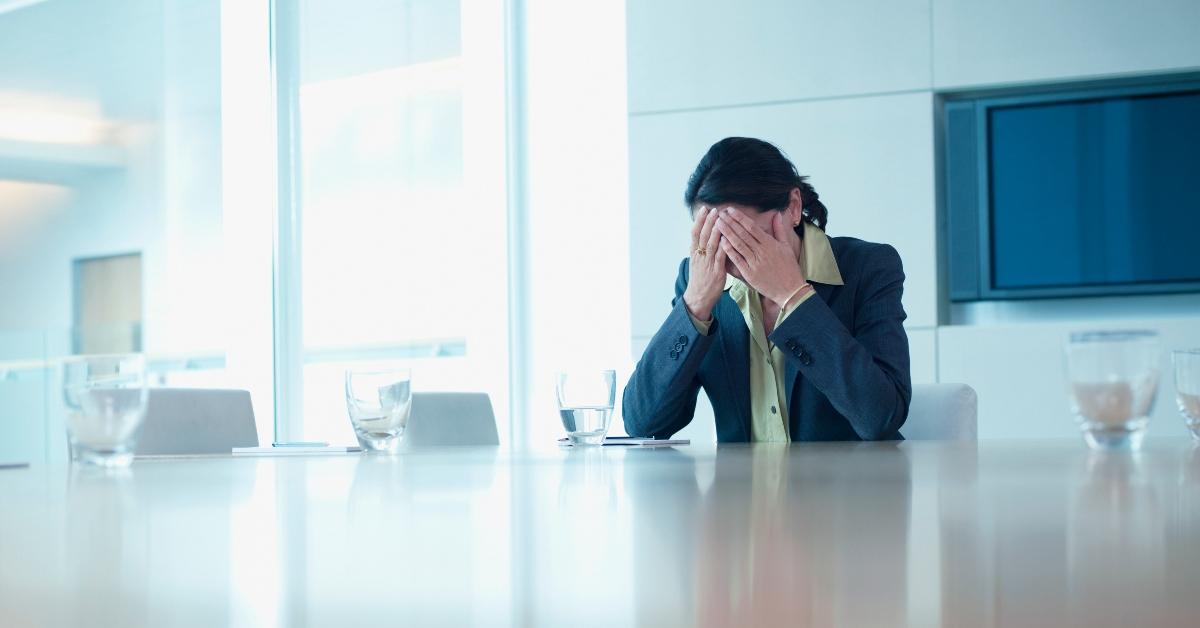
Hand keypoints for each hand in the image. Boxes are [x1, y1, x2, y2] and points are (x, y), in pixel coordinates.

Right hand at [682, 206, 726, 320]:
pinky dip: (723, 247)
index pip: (695, 233)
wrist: (698, 298)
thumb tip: (706, 236)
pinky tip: (728, 238)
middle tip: (714, 209)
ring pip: (711, 244)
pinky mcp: (716, 272)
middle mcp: (700, 256)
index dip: (700, 220)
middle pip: (703, 235)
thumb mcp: (698, 262)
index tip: (705, 209)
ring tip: (720, 218)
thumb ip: (702, 249)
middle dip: (708, 221)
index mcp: (694, 253)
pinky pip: (720, 257)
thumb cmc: (700, 280)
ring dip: (716, 230)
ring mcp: (707, 264)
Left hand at [716, 208, 808, 307]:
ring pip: (738, 245)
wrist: (790, 290)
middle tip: (720, 213)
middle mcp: (761, 251)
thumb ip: (779, 230)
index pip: (752, 227)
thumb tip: (777, 214)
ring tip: (718, 224)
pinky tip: (721, 242)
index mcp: (770, 243)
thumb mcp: (787, 247)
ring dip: (727, 233)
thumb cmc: (789, 268)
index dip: (740, 218)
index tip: (730, 210)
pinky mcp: (750, 274)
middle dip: (730, 222)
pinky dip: (729, 251)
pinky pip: (737, 260)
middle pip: (743, 234)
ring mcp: (755, 263)